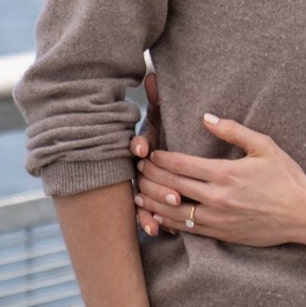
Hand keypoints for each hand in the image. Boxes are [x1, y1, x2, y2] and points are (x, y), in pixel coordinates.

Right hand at [131, 73, 162, 236]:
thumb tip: (151, 76)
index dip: (140, 144)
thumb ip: (156, 99)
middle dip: (155, 182)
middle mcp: (138, 164)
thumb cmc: (158, 131)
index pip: (139, 142)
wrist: (133, 152)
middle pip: (142, 174)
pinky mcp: (142, 201)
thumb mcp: (160, 117)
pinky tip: (155, 230)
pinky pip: (142, 214)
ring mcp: (139, 183)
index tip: (144, 147)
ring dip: (153, 203)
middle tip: (173, 190)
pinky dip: (147, 221)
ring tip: (169, 210)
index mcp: (144, 143)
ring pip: (141, 195)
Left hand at [135, 114, 305, 247]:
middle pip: (171, 187)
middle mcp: (216, 198)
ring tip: (139, 194)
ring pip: (173, 212)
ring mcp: (217, 218)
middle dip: (151, 177)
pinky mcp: (221, 233)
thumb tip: (206, 118)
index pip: (180, 165)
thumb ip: (233, 131)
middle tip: (139, 170)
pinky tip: (158, 216)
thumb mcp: (264, 146)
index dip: (160, 159)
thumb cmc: (286, 177)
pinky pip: (187, 230)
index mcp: (225, 173)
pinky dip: (169, 222)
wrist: (302, 214)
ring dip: (152, 202)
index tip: (150, 153)